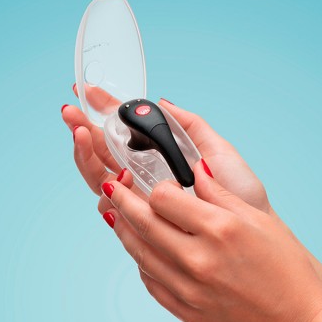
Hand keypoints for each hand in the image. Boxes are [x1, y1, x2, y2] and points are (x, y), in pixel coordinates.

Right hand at [61, 87, 269, 213]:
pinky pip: (112, 204)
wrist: (251, 230)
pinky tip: (109, 174)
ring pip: (101, 175)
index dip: (106, 112)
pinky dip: (103, 185)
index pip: (125, 134)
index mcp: (161, 159)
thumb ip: (191, 125)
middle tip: (71, 111)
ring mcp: (141, 200)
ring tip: (81, 132)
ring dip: (87, 153)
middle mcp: (146, 178)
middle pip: (105, 153)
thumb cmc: (240, 193)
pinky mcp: (142, 221)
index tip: (87, 91)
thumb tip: (162, 101)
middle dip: (85, 130)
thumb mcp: (217, 151)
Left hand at [99, 161, 321, 321]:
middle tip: (110, 187)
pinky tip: (142, 248)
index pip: (163, 198)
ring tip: (116, 214)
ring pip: (139, 253)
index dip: (156, 187)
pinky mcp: (186, 311)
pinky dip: (141, 261)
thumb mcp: (257, 218)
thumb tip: (195, 169)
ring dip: (123, 230)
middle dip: (121, 201)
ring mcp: (189, 289)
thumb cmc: (284, 264)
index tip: (157, 184)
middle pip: (143, 223)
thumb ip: (218, 192)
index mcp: (218, 229)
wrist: (296, 318)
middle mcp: (198, 259)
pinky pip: (150, 281)